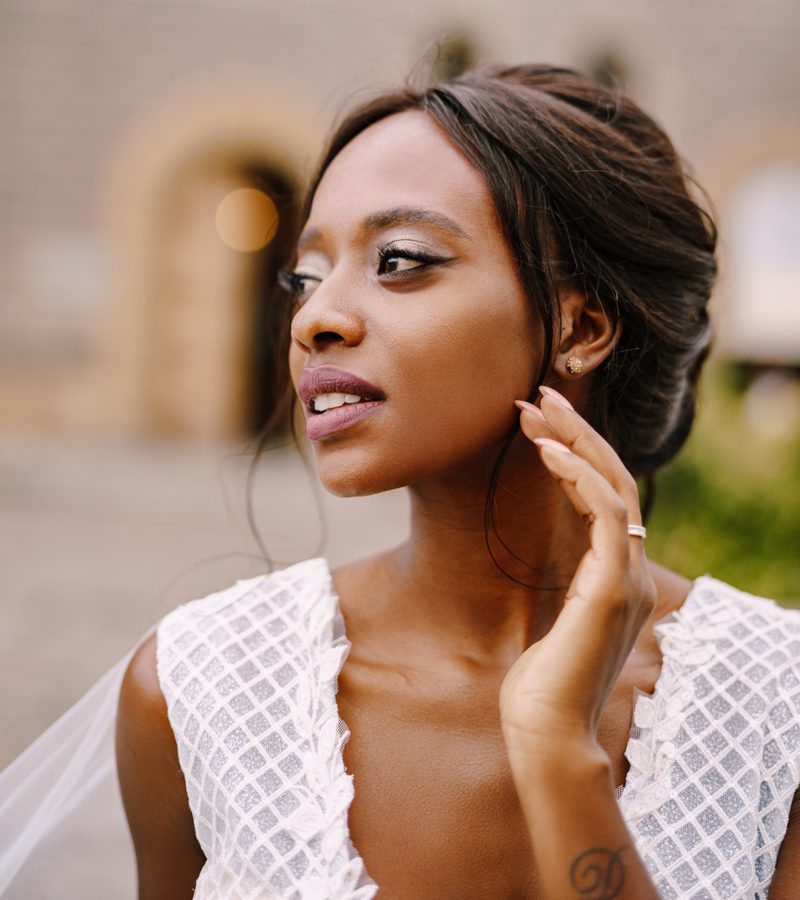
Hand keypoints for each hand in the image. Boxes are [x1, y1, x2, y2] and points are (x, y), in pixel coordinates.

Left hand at [499, 385, 656, 770]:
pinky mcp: (613, 585)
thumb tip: (548, 559)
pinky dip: (580, 474)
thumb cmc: (541, 684)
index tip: (538, 424)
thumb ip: (564, 584)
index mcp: (615, 574)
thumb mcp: (551, 618)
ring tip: (538, 405)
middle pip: (614, 479)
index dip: (575, 454)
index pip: (603, 497)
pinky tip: (547, 448)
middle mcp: (628, 569)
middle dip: (578, 431)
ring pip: (615, 485)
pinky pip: (604, 513)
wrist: (547, 733)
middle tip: (542, 394)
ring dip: (577, 439)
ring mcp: (626, 577)